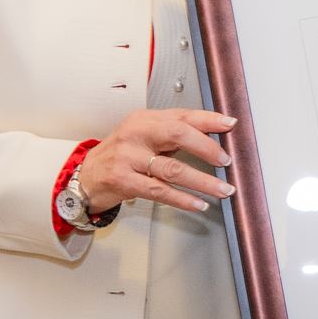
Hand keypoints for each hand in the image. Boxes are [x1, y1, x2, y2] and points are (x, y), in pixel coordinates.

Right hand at [77, 108, 236, 214]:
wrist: (87, 176)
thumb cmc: (122, 154)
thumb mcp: (145, 136)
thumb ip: (173, 133)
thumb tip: (213, 137)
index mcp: (145, 119)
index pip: (182, 116)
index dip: (209, 120)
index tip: (230, 124)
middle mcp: (136, 134)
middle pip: (178, 135)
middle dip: (207, 148)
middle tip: (226, 160)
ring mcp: (128, 158)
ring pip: (173, 169)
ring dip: (202, 181)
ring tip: (222, 189)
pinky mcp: (123, 181)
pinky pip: (159, 191)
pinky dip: (182, 199)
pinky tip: (198, 203)